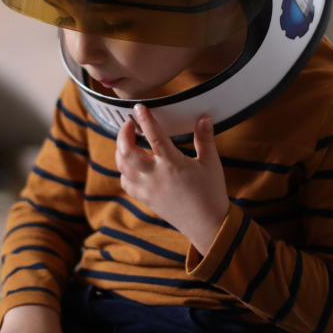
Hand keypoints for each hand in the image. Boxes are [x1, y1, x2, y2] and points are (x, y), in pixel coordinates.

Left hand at [115, 104, 228, 253]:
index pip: (154, 137)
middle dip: (123, 135)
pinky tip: (131, 165)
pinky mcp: (145, 199)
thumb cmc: (211, 193)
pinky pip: (126, 183)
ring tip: (128, 141)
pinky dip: (124, 171)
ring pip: (122, 167)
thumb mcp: (211, 163)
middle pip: (127, 152)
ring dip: (121, 151)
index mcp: (173, 165)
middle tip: (129, 125)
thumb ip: (204, 138)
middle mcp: (156, 177)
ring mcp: (148, 189)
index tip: (138, 108)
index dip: (145, 120)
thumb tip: (204, 118)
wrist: (207, 225)